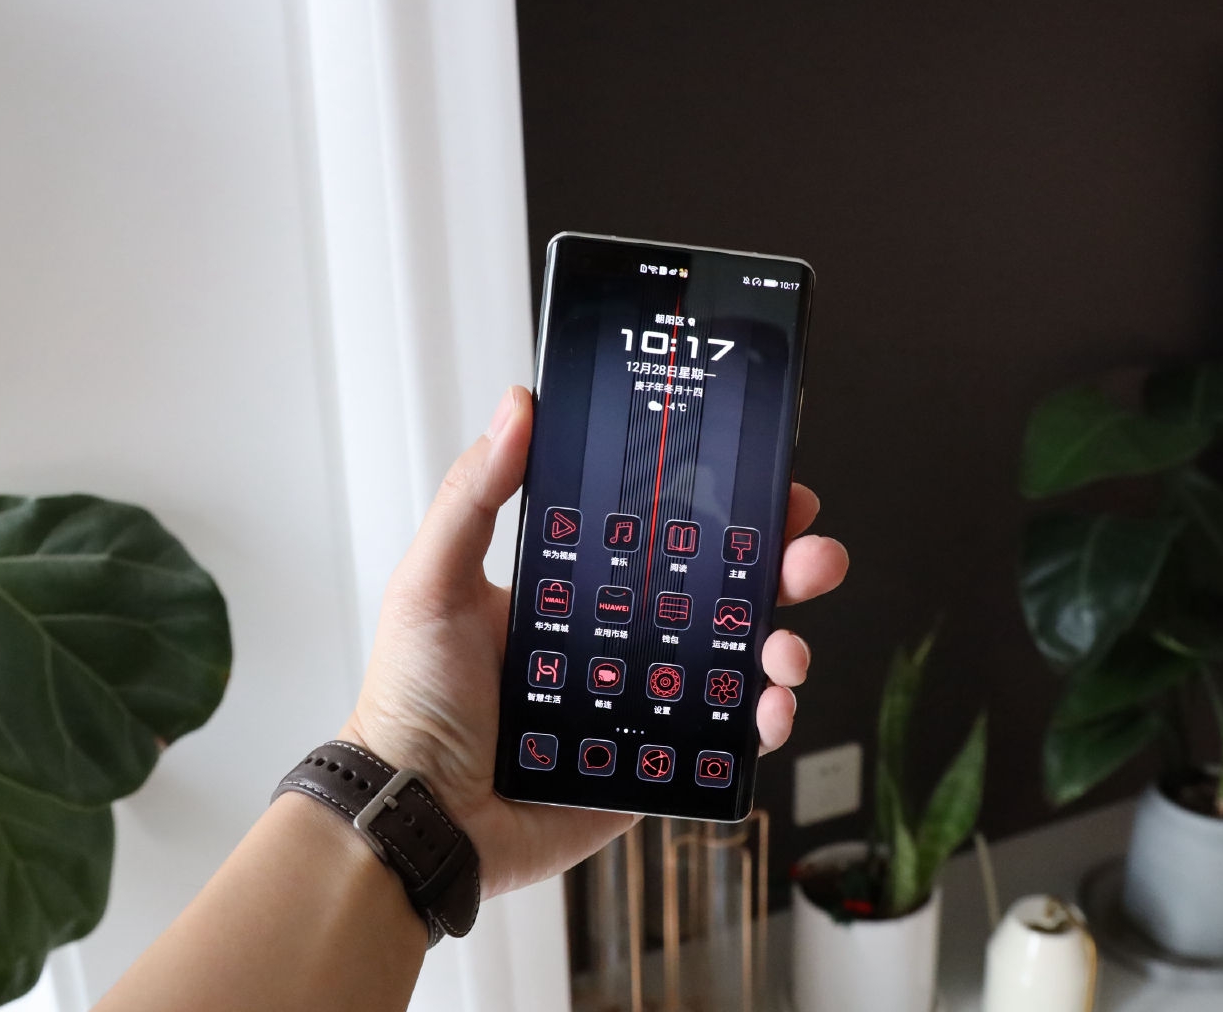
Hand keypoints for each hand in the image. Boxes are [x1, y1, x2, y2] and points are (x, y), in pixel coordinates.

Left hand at [340, 385, 847, 896]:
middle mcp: (617, 639)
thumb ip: (474, 495)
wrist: (419, 815)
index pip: (664, 533)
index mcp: (575, 588)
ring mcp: (641, 700)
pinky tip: (771, 708)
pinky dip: (764, 722)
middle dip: (781, 568)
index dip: (721, 507)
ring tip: (787, 649)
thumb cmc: (411, 703)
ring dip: (782, 645)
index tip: (763, 480)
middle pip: (720, 591)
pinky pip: (726, 740)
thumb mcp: (433, 582)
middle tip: (811, 553)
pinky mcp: (654, 764)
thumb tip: (517, 407)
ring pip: (738, 662)